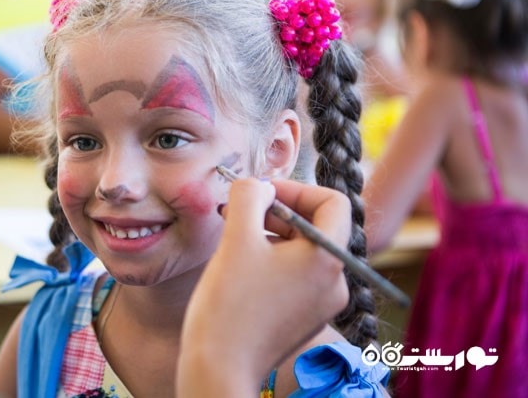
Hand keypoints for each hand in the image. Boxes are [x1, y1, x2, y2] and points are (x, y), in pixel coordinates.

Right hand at [177, 178, 349, 394]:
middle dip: (276, 213)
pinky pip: (295, 277)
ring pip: (303, 252)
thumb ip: (250, 197)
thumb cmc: (228, 305)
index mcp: (328, 259)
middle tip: (236, 213)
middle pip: (316, 227)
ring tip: (233, 242)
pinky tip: (240, 271)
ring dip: (270, 237)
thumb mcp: (236, 238)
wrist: (219, 370)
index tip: (259, 193)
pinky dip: (271, 264)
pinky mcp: (305, 320)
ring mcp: (322, 305)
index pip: (333, 202)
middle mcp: (335, 283)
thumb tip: (259, 185)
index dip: (296, 189)